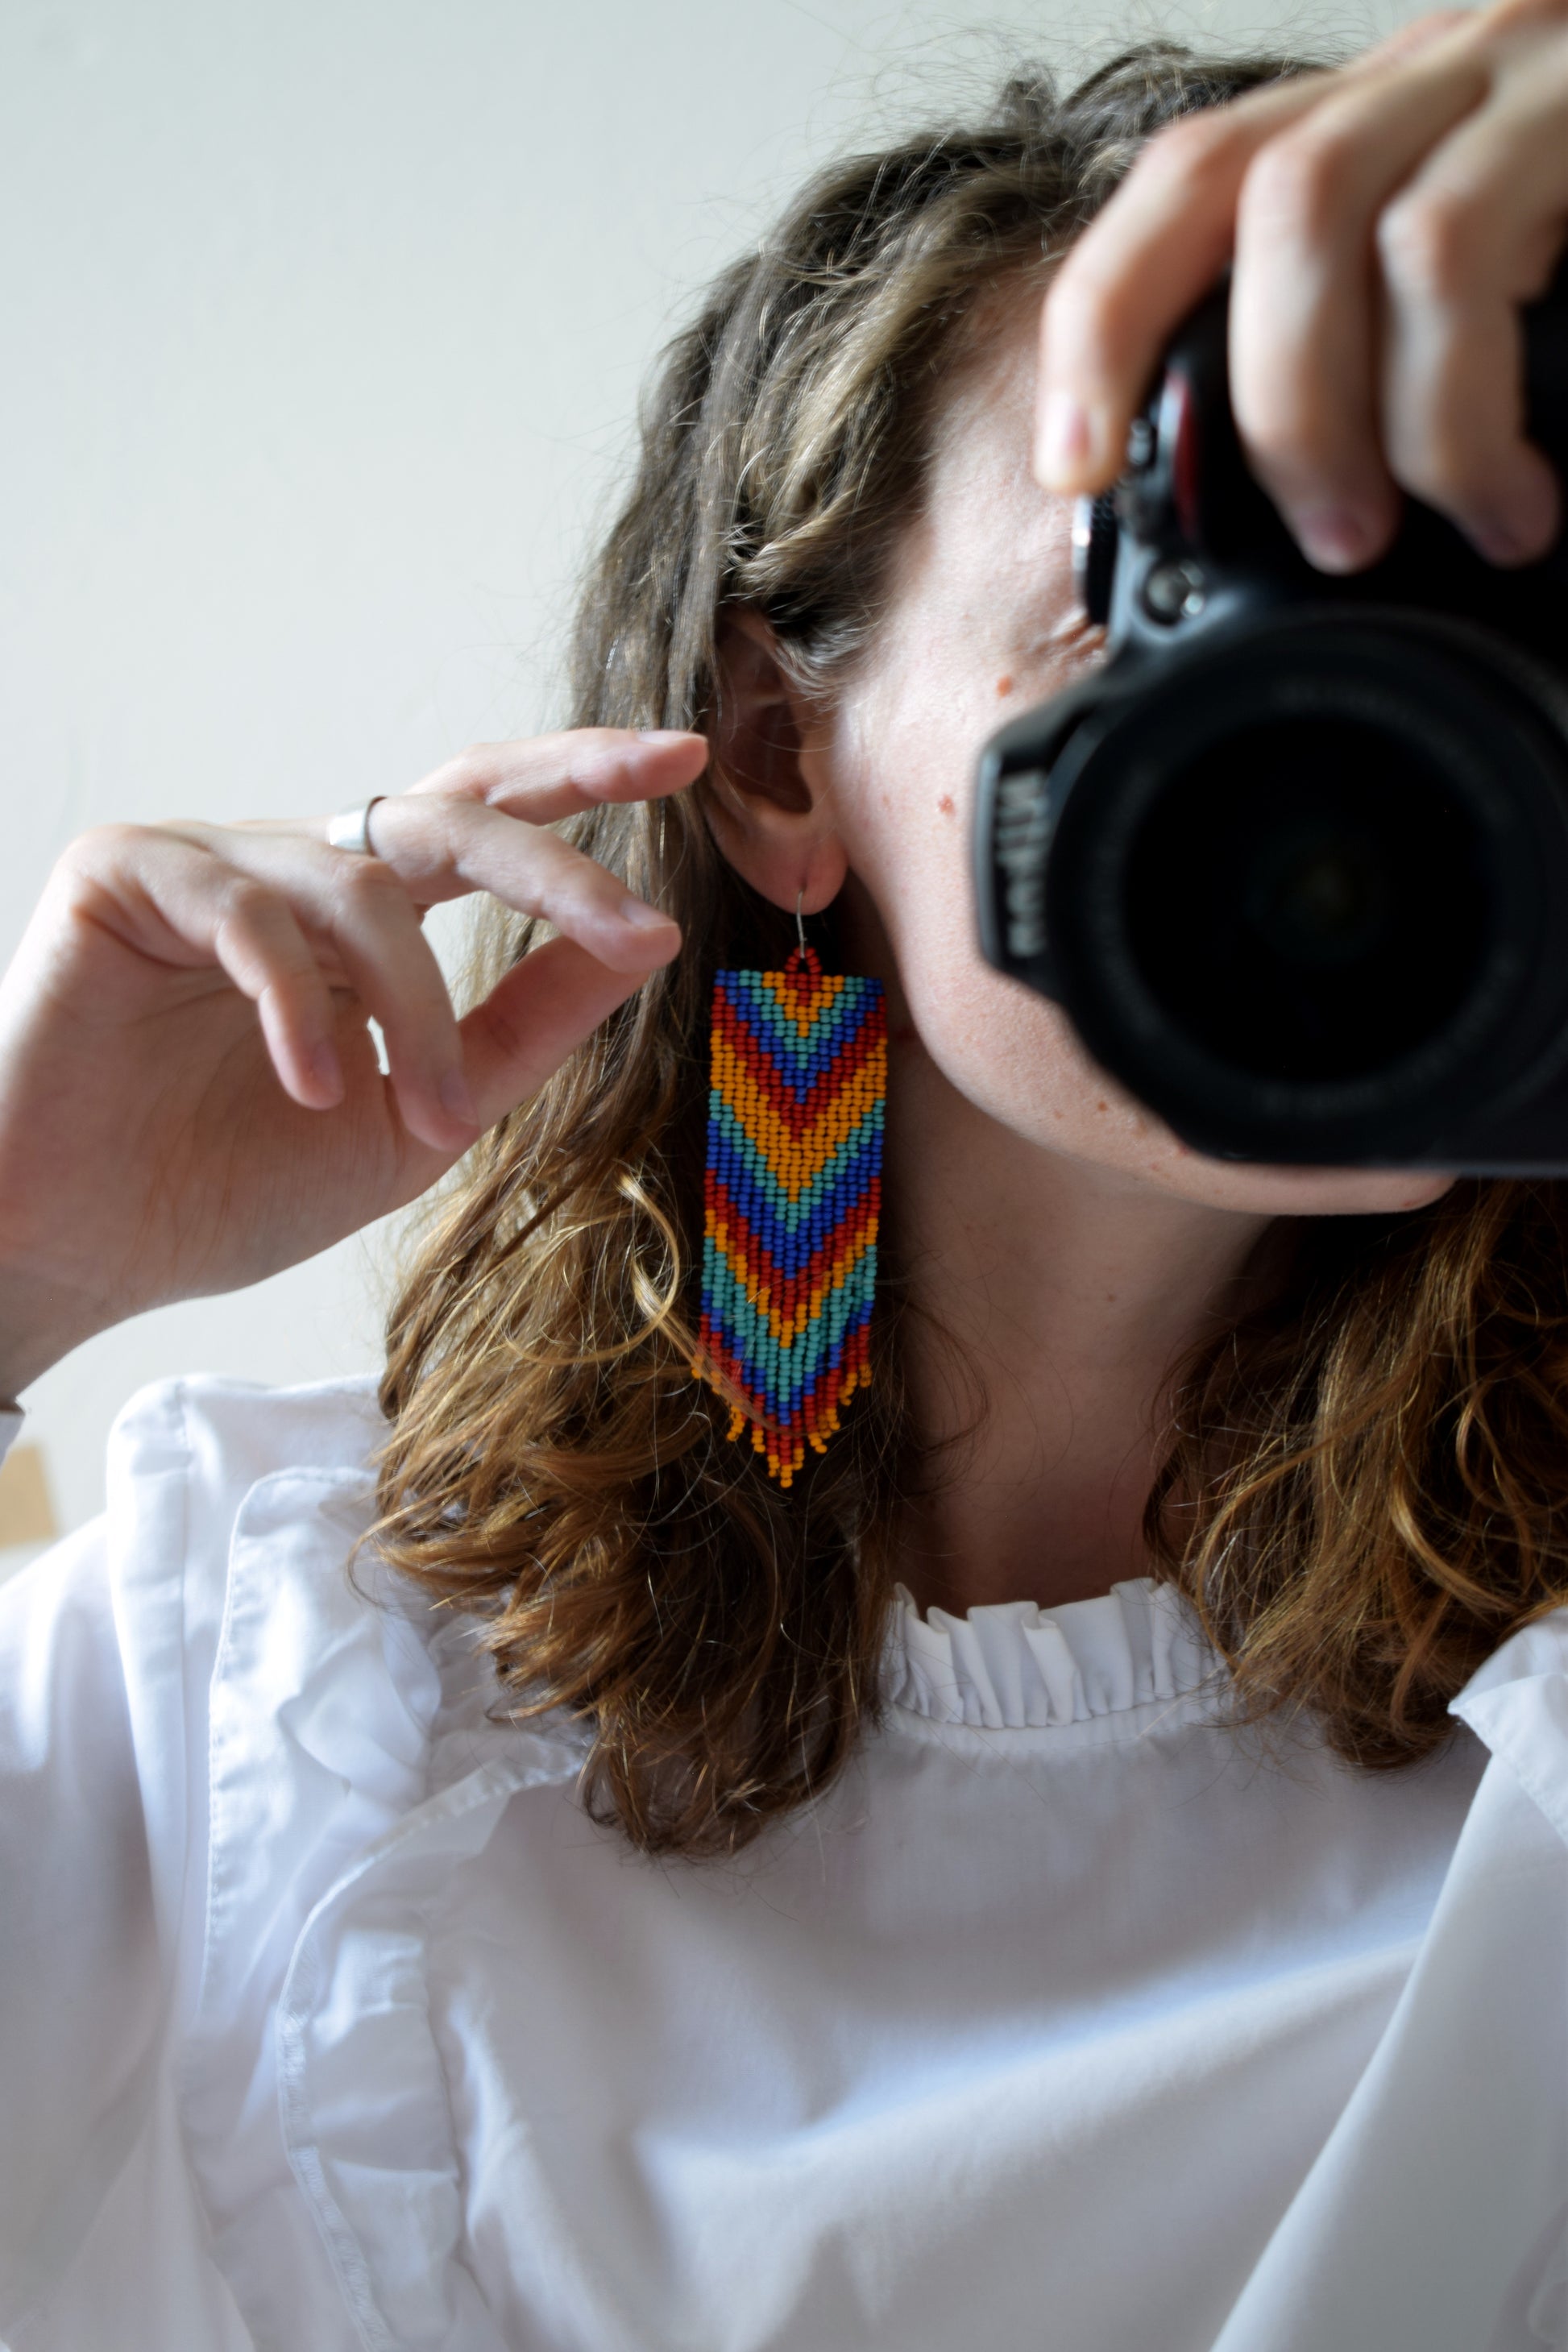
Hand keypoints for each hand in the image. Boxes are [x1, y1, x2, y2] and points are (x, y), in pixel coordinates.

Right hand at [0, 729, 704, 1394]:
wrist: (78, 1250)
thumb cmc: (229, 1185)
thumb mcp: (420, 1119)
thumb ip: (523, 1031)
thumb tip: (642, 945)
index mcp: (362, 915)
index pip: (484, 818)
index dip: (578, 782)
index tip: (687, 762)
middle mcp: (293, 867)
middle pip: (449, 815)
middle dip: (556, 862)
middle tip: (637, 920)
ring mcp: (207, 859)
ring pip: (364, 889)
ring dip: (418, 1013)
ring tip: (428, 1119)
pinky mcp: (123, 872)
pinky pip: (249, 913)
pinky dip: (301, 1008)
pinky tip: (314, 1087)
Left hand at [1036, 0, 1567, 571]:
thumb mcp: (1519, 288)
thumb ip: (1416, 357)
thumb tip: (1316, 504)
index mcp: (1398, 117)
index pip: (1192, 178)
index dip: (1101, 319)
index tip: (1073, 463)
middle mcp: (1450, 71)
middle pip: (1247, 191)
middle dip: (1246, 398)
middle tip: (1316, 536)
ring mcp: (1532, 76)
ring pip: (1339, 214)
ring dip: (1338, 410)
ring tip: (1390, 533)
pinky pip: (1460, 246)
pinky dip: (1453, 406)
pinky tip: (1510, 499)